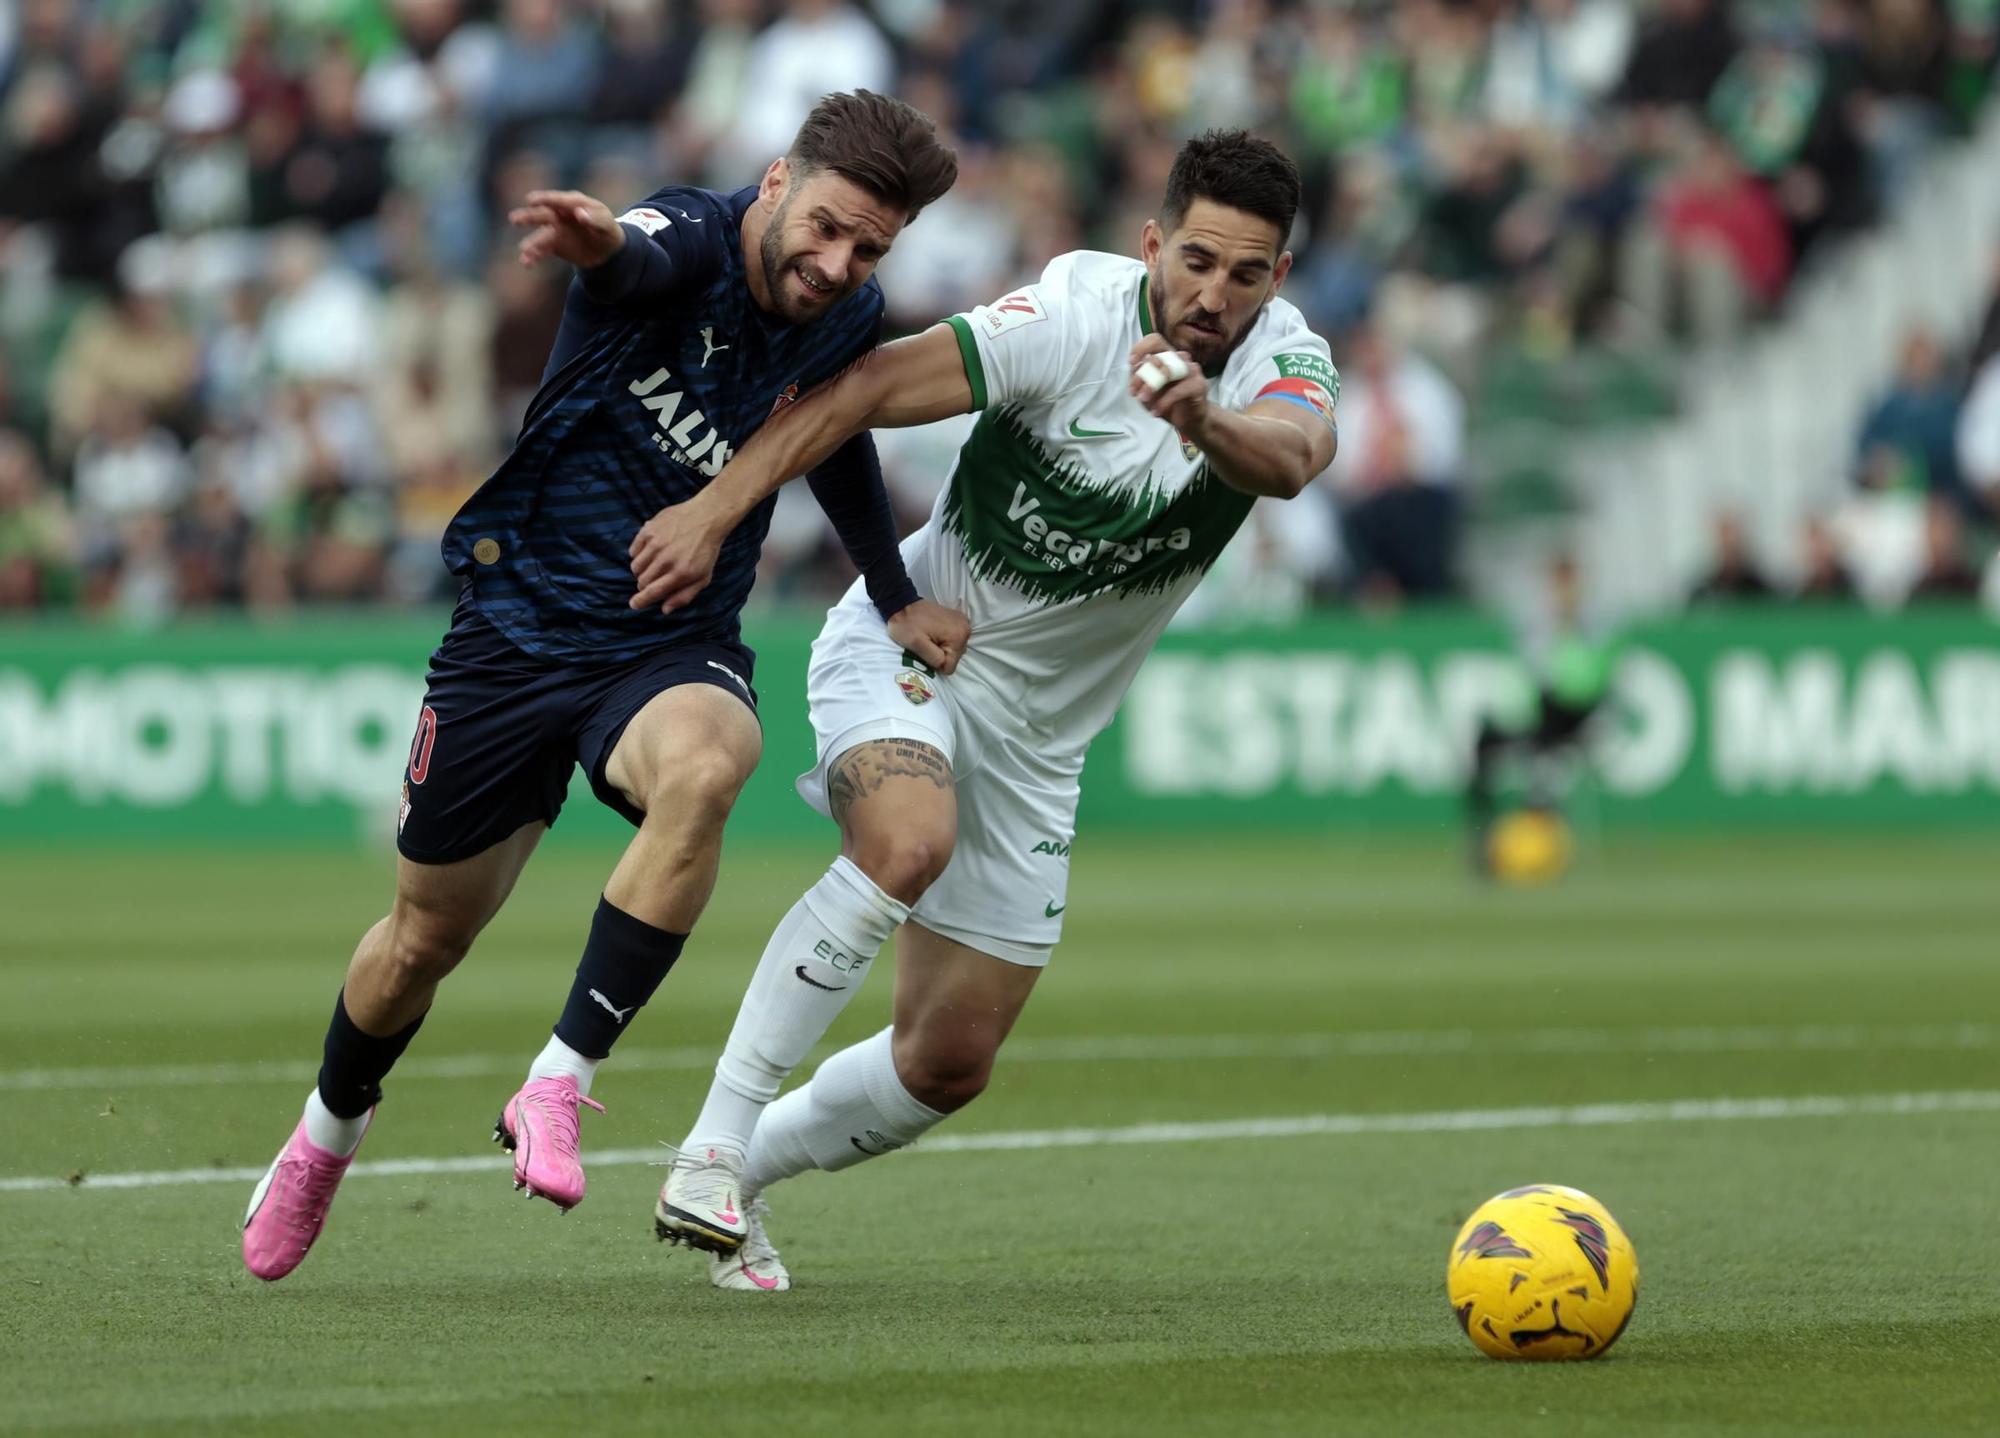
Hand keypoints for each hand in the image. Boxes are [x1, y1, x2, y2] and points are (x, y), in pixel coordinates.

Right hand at [510, 190, 624, 269]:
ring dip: (530, 242)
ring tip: (524, 250)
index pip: (559, 201)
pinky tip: (527, 262)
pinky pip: (542, 250)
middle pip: (542, 214)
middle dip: (528, 217)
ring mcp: (554, 230)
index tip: (532, 200)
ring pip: (540, 235)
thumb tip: (579, 214)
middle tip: (514, 219)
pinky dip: (534, 256)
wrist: (606, 249)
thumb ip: (595, 219)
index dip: (546, 200)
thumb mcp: (607, 224)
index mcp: (573, 203)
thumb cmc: (607, 229)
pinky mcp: (553, 245)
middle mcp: (560, 214)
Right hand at [629, 498, 728, 612]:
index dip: (641, 601)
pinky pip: (633, 550)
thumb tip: (664, 609)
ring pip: (635, 567)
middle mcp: (665, 559)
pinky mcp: (648, 530)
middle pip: (642, 581)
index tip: (634, 604)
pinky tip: (650, 551)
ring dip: (641, 571)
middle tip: (655, 579)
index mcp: (680, 573)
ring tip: (653, 565)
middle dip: (645, 585)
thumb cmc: (706, 550)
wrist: (706, 517)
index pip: (652, 592)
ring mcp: (655, 543)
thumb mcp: (703, 577)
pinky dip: (638, 554)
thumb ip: (684, 595)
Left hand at [886, 599, 970, 675]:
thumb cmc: (907, 624)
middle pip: (954, 658)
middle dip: (939, 654)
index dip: (935, 662)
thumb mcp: (916, 644)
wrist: (902, 605)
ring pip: (953, 650)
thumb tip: (945, 666)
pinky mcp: (957, 620)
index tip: (925, 649)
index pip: (950, 666)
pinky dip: (943, 640)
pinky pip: (953, 640)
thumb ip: (934, 658)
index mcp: (958, 636)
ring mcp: (963, 623)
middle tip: (926, 642)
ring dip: (941, 648)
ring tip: (929, 637)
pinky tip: (933, 633)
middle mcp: (965, 629)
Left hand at [1129, 334, 1210, 436]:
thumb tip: (1135, 368)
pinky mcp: (1200, 385)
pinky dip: (1164, 402)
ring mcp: (1192, 370)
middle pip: (1159, 357)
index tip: (1131, 362)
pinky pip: (1178, 390)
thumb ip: (1140, 377)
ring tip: (1143, 400)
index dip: (1142, 347)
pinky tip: (1156, 411)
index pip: (1156, 340)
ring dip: (1152, 386)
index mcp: (1168, 356)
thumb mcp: (1147, 390)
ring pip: (1169, 370)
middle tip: (1134, 393)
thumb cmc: (1168, 402)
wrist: (1190, 420)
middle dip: (1142, 375)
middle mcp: (1181, 359)